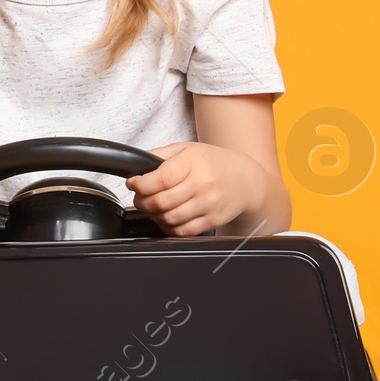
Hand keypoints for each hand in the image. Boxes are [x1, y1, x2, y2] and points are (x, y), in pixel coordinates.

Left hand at [127, 141, 265, 237]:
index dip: (140, 184)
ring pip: (170, 218)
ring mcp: (209, 204)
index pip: (161, 178)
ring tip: (153, 207)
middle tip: (140, 197)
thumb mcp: (188, 149)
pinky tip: (167, 218)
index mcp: (194, 162)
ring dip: (154, 215)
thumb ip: (161, 155)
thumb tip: (136, 166)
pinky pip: (183, 231)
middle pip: (161, 201)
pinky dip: (168, 227)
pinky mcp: (212, 221)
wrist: (246, 180)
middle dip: (142, 201)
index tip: (133, 183)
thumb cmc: (215, 163)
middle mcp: (202, 183)